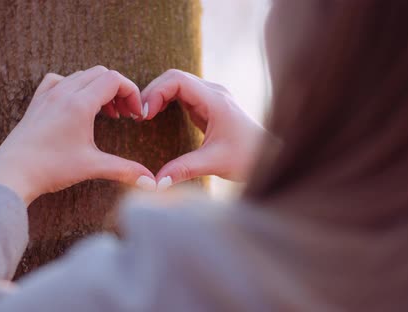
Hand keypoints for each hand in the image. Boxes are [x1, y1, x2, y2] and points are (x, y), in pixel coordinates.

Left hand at [0, 66, 155, 203]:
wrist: (12, 174)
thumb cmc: (50, 168)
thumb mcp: (92, 167)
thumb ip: (125, 170)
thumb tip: (151, 184)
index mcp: (79, 103)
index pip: (114, 80)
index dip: (132, 93)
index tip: (135, 115)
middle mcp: (64, 92)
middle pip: (100, 74)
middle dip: (118, 90)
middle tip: (125, 115)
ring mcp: (48, 95)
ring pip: (81, 75)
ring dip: (99, 88)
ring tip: (107, 113)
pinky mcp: (37, 103)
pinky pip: (59, 80)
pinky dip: (74, 86)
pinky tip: (76, 104)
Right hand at [142, 69, 268, 189]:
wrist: (270, 159)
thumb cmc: (249, 158)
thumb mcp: (214, 163)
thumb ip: (183, 169)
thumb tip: (156, 183)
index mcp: (215, 100)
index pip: (178, 80)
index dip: (156, 92)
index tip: (143, 115)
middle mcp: (214, 93)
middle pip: (175, 78)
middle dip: (153, 92)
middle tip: (138, 116)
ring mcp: (212, 98)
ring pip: (178, 84)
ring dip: (159, 95)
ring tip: (143, 116)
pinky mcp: (210, 107)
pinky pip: (183, 95)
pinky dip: (167, 101)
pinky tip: (156, 116)